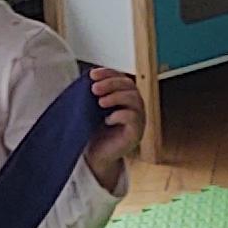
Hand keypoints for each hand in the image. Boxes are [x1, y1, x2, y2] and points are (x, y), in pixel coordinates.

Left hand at [85, 66, 145, 184]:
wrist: (96, 155)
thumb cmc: (94, 131)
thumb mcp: (91, 108)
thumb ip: (93, 94)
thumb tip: (89, 76)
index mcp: (123, 96)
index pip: (121, 77)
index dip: (108, 73)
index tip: (92, 74)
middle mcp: (134, 105)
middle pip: (129, 85)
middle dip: (111, 83)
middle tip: (94, 88)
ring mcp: (138, 118)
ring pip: (135, 99)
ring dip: (116, 97)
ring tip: (100, 103)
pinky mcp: (136, 133)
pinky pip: (134, 118)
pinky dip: (120, 115)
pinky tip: (107, 120)